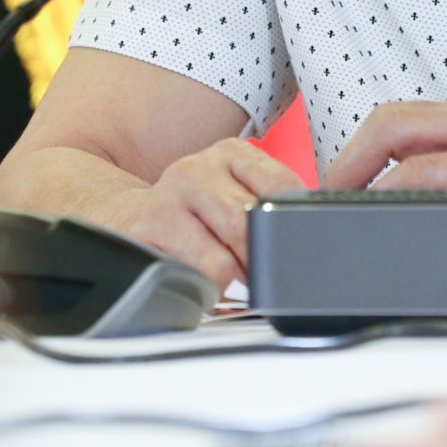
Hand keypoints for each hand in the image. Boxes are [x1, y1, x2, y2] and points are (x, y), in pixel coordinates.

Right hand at [82, 136, 305, 288]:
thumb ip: (271, 204)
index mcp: (231, 153)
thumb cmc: (197, 213)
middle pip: (251, 225)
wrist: (128, 218)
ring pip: (223, 259)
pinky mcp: (143, 234)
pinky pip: (190, 277)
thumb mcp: (235, 192)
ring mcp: (166, 199)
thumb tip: (317, 230)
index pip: (281, 184)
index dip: (292, 225)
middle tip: (266, 278)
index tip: (295, 247)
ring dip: (235, 284)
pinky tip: (204, 285)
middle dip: (263, 262)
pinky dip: (205, 292)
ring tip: (235, 286)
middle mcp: (196, 169)